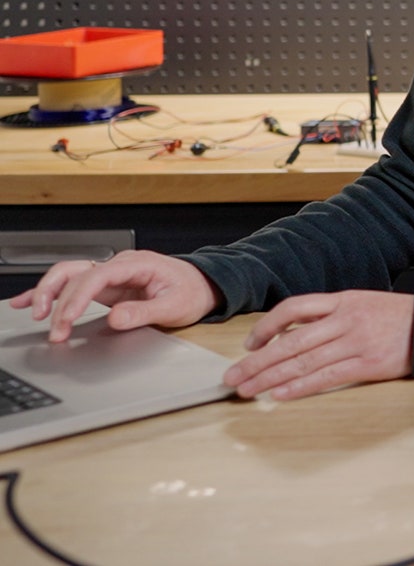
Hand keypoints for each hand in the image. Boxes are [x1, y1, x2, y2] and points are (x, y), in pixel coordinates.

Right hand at [9, 251, 218, 340]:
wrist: (204, 285)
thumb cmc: (193, 292)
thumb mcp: (176, 305)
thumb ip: (145, 312)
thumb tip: (115, 318)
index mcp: (138, 264)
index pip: (98, 275)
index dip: (78, 297)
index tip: (66, 318)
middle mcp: (120, 265)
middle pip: (77, 273)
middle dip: (58, 299)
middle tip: (53, 328)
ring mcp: (111, 274)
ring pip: (69, 274)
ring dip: (47, 292)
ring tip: (33, 313)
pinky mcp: (106, 286)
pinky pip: (73, 284)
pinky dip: (50, 292)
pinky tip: (30, 302)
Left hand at [222, 291, 413, 399]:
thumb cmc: (398, 318)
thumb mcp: (362, 304)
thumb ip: (330, 315)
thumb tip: (291, 332)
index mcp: (343, 300)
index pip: (294, 308)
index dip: (266, 326)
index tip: (249, 344)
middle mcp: (346, 319)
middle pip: (291, 341)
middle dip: (257, 361)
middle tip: (233, 377)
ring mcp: (357, 341)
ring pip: (304, 361)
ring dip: (271, 379)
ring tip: (248, 391)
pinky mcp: (368, 364)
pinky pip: (326, 377)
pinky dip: (300, 387)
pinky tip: (280, 395)